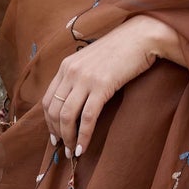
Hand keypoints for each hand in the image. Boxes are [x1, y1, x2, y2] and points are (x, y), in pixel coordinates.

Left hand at [42, 14, 185, 157]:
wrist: (141, 36)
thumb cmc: (120, 50)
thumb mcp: (92, 61)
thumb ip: (80, 77)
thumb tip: (75, 102)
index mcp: (66, 66)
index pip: (47, 100)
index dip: (48, 122)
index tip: (55, 136)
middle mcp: (71, 71)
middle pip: (54, 110)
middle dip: (57, 133)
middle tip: (64, 147)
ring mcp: (85, 78)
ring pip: (67, 116)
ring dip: (68, 138)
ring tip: (74, 151)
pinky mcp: (102, 85)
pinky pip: (87, 117)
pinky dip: (84, 136)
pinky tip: (84, 148)